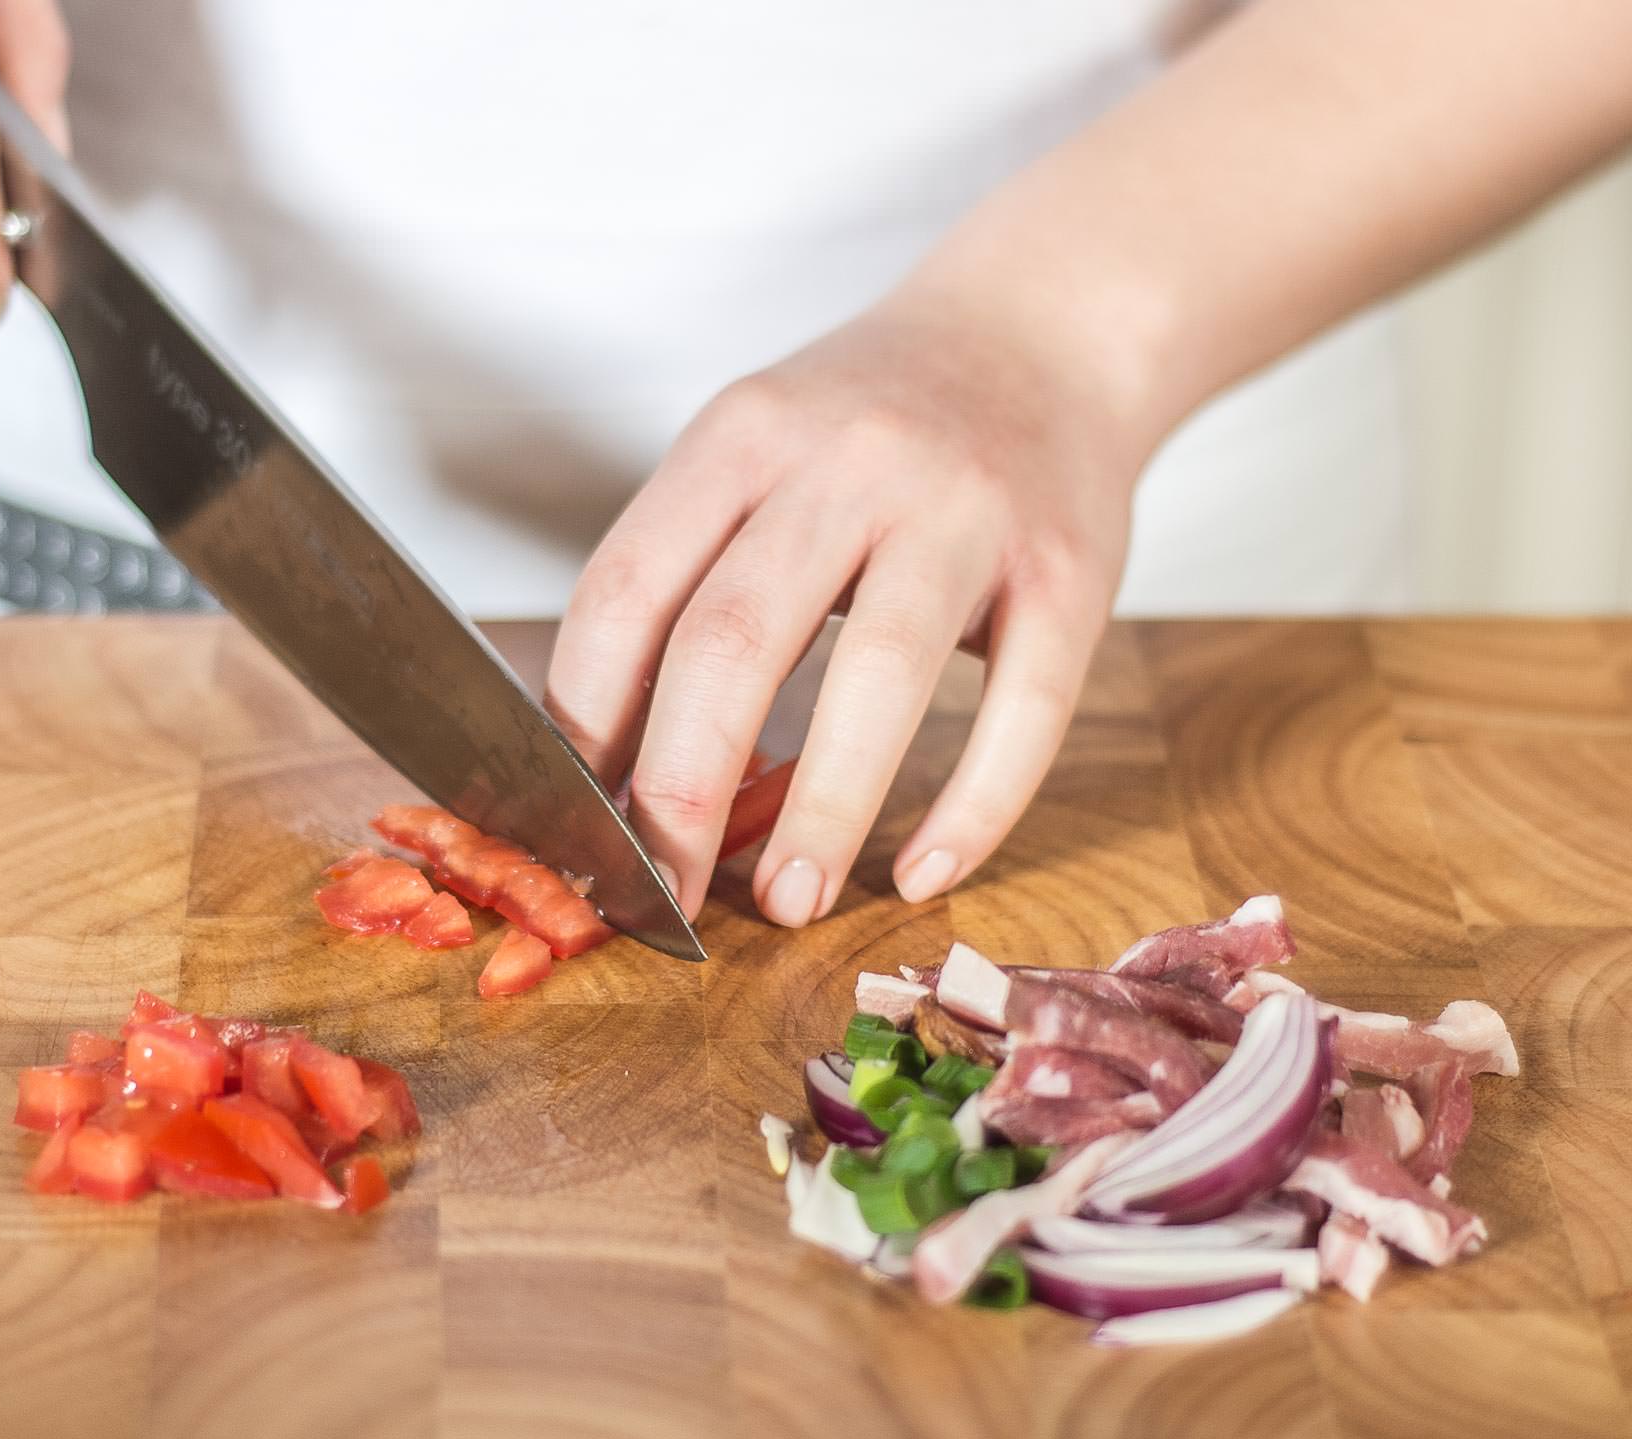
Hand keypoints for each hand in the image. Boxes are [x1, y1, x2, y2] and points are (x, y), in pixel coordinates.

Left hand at [546, 271, 1141, 926]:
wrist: (1045, 333)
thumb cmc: (870, 429)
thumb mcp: (754, 453)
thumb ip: (686, 577)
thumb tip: (604, 763)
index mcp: (743, 435)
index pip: (628, 589)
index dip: (585, 721)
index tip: (574, 823)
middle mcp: (849, 461)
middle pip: (734, 638)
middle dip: (680, 790)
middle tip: (663, 898)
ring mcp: (966, 510)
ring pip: (879, 673)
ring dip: (824, 811)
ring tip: (790, 899)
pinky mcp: (1071, 568)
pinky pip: (1025, 705)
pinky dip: (974, 804)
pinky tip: (925, 869)